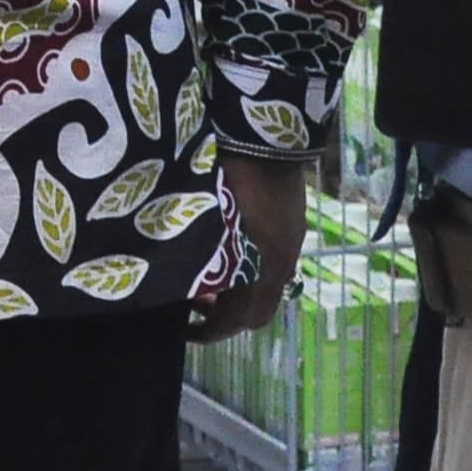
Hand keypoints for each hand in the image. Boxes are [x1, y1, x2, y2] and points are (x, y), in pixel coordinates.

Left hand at [192, 154, 311, 341]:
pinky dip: (252, 275)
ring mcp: (291, 247)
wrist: (270, 139)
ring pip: (267, 291)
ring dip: (240, 295)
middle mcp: (281, 265)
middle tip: (196, 307)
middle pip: (257, 314)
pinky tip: (231, 257)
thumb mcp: (210, 220)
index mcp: (261, 268)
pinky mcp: (293, 230)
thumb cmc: (231, 176)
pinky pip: (273, 269)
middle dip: (227, 319)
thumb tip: (178, 277)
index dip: (209, 331)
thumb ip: (200, 253)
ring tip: (210, 281)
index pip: (236, 318)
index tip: (184, 330)